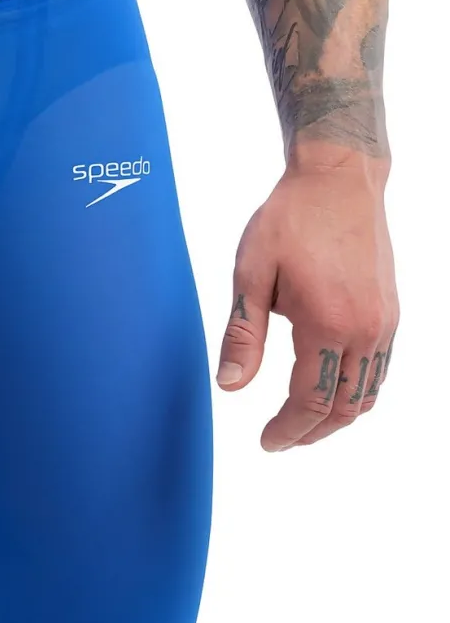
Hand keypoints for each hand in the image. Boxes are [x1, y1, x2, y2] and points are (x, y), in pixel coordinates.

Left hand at [216, 160, 397, 450]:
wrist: (339, 181)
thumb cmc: (290, 221)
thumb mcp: (251, 275)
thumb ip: (243, 335)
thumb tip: (230, 386)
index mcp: (328, 324)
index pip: (311, 401)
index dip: (287, 429)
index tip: (266, 442)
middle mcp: (366, 330)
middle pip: (346, 408)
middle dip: (312, 432)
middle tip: (279, 439)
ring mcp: (385, 323)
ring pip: (368, 393)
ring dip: (337, 417)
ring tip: (301, 422)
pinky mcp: (391, 312)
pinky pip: (379, 369)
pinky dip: (356, 391)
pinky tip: (329, 389)